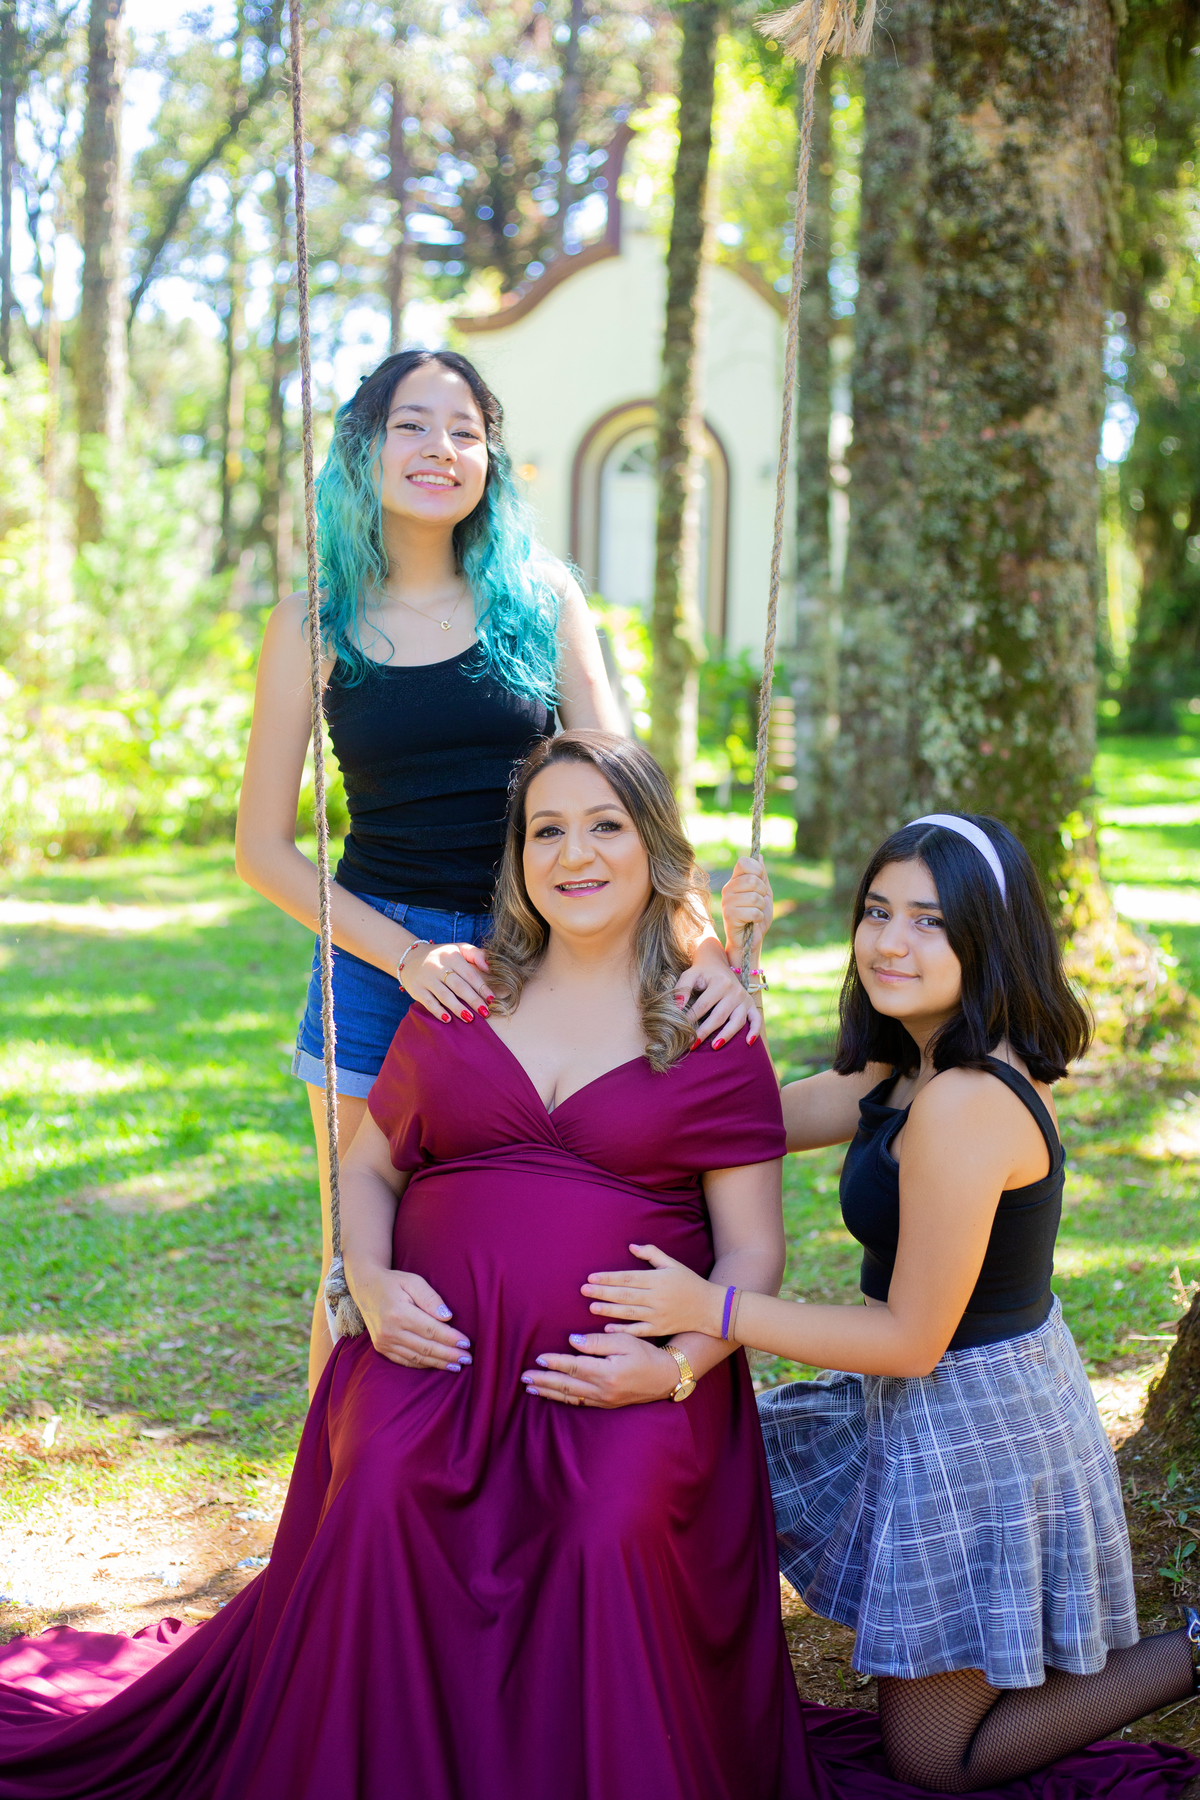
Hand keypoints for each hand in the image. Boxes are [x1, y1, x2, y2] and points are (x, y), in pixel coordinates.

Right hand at [353, 1268, 472, 1371]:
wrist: (365, 1288)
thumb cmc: (393, 1282)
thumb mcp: (413, 1281)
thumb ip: (431, 1298)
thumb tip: (447, 1316)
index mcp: (399, 1313)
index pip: (431, 1330)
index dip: (450, 1338)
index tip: (466, 1344)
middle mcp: (390, 1331)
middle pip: (425, 1347)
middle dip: (449, 1355)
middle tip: (467, 1359)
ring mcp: (384, 1342)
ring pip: (416, 1358)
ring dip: (438, 1363)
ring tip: (456, 1365)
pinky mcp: (381, 1348)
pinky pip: (405, 1361)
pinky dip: (423, 1364)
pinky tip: (437, 1364)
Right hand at [402, 940, 492, 1023]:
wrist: (410, 957)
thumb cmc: (442, 956)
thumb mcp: (459, 949)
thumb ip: (476, 954)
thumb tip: (490, 968)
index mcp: (451, 955)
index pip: (470, 974)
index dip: (482, 988)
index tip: (492, 1000)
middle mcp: (438, 966)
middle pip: (459, 986)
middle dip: (473, 1000)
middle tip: (485, 1013)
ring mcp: (426, 978)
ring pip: (444, 996)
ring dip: (458, 1008)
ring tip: (470, 1018)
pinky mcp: (416, 989)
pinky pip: (429, 1002)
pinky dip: (438, 1012)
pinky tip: (448, 1019)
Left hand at [520, 1330, 680, 1407]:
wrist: (665, 1377)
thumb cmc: (646, 1354)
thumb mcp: (624, 1341)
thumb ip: (597, 1341)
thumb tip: (572, 1341)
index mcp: (607, 1373)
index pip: (573, 1366)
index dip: (554, 1362)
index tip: (538, 1358)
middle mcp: (603, 1390)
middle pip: (566, 1385)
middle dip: (544, 1381)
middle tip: (524, 1377)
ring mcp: (604, 1400)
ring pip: (570, 1397)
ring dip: (549, 1392)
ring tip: (531, 1388)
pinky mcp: (606, 1404)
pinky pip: (579, 1403)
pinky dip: (563, 1399)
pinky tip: (553, 1395)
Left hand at [581, 1243, 723, 1338]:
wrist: (709, 1308)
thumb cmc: (689, 1283)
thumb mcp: (673, 1264)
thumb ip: (652, 1254)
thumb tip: (631, 1246)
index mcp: (658, 1280)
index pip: (628, 1278)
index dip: (609, 1278)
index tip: (591, 1277)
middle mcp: (656, 1298)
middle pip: (625, 1295)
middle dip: (603, 1292)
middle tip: (583, 1290)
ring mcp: (658, 1315)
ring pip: (629, 1313)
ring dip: (609, 1310)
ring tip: (591, 1307)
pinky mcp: (660, 1329)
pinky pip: (638, 1330)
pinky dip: (623, 1330)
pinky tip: (608, 1329)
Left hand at [675, 939, 760, 1047]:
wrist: (717, 962)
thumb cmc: (701, 972)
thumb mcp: (690, 974)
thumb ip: (682, 989)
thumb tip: (677, 1007)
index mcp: (720, 983)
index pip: (703, 1005)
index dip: (691, 1018)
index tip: (680, 1031)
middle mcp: (735, 991)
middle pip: (719, 1016)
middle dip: (705, 1031)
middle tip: (692, 1044)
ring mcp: (744, 999)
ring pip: (737, 1021)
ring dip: (726, 1035)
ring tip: (714, 1047)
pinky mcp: (751, 1004)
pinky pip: (756, 1019)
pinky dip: (755, 1031)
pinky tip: (747, 1043)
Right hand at [720, 855, 772, 966]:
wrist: (750, 940)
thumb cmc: (756, 916)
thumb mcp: (764, 893)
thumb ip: (762, 876)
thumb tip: (760, 856)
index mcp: (736, 880)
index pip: (744, 862)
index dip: (757, 870)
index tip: (760, 881)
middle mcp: (728, 889)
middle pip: (752, 879)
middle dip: (763, 893)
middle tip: (759, 902)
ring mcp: (727, 902)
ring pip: (755, 897)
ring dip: (761, 907)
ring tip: (755, 913)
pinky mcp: (729, 916)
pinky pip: (753, 911)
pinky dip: (758, 917)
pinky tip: (752, 922)